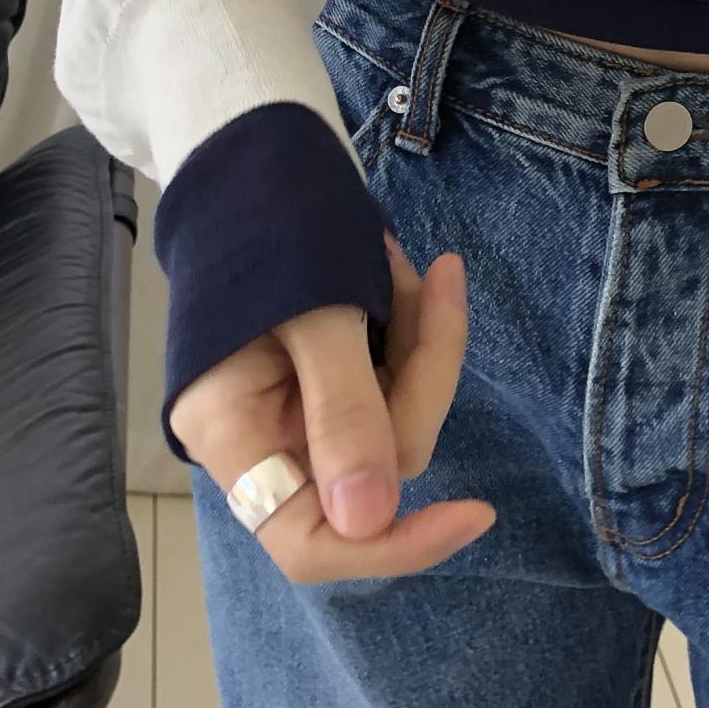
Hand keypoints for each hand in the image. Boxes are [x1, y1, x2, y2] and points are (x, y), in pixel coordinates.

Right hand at [171, 230, 494, 583]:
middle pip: (376, 466)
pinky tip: (403, 271)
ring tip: (401, 263)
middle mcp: (263, 439)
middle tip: (435, 285)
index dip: (393, 545)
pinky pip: (395, 382)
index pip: (309, 541)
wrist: (249, 162)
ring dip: (419, 343)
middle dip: (422, 379)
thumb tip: (369, 520)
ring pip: (398, 418)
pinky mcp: (332, 381)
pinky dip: (412, 331)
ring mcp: (298, 412)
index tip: (475, 513)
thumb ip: (341, 408)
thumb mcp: (312, 307)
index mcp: (232, 434)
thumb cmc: (266, 222)